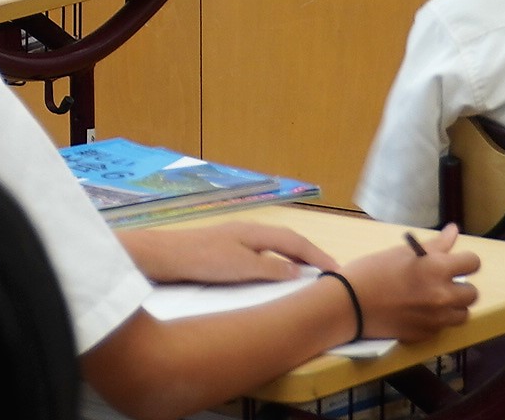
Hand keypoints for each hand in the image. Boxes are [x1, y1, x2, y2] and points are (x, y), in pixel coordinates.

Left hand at [122, 219, 344, 284]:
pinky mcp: (227, 250)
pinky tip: (276, 272)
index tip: (338, 270)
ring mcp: (237, 239)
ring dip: (295, 257)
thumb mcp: (242, 267)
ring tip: (309, 272)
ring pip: (275, 246)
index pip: (296, 241)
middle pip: (287, 240)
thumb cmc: (203, 259)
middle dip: (310, 254)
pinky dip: (278, 261)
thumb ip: (271, 268)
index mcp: (256, 232)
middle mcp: (249, 231)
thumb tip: (299, 270)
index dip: (318, 255)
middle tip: (329, 271)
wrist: (166, 256)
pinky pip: (263, 253)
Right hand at [343, 225, 480, 341]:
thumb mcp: (403, 253)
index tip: (453, 262)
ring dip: (452, 305)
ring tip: (432, 299)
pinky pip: (443, 326)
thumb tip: (454, 231)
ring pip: (462, 314)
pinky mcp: (427, 335)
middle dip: (460, 286)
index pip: (473, 263)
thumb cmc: (372, 271)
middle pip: (472, 293)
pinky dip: (436, 319)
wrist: (350, 305)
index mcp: (437, 269)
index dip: (464, 261)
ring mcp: (437, 319)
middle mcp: (443, 296)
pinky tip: (417, 311)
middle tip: (441, 282)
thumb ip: (435, 246)